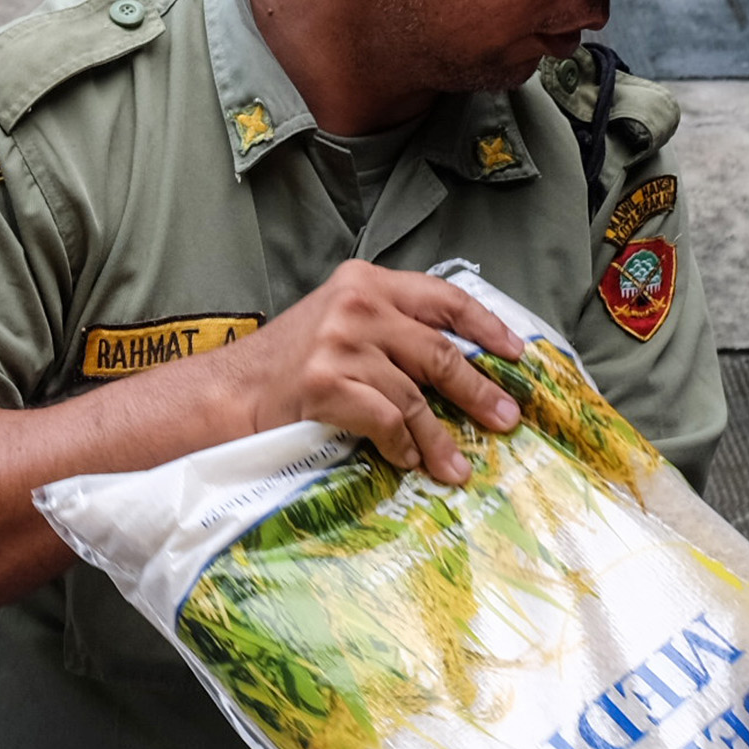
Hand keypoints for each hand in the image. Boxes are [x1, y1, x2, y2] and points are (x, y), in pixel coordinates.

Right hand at [198, 261, 524, 485]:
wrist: (232, 391)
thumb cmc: (291, 363)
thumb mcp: (342, 323)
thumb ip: (392, 328)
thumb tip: (461, 365)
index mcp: (367, 282)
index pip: (443, 298)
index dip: (486, 327)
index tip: (516, 354)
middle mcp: (357, 306)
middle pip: (439, 351)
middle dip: (478, 391)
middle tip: (506, 419)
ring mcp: (340, 344)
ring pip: (415, 396)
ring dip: (439, 438)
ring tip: (457, 466)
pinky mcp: (327, 384)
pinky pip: (386, 420)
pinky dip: (403, 445)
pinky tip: (410, 460)